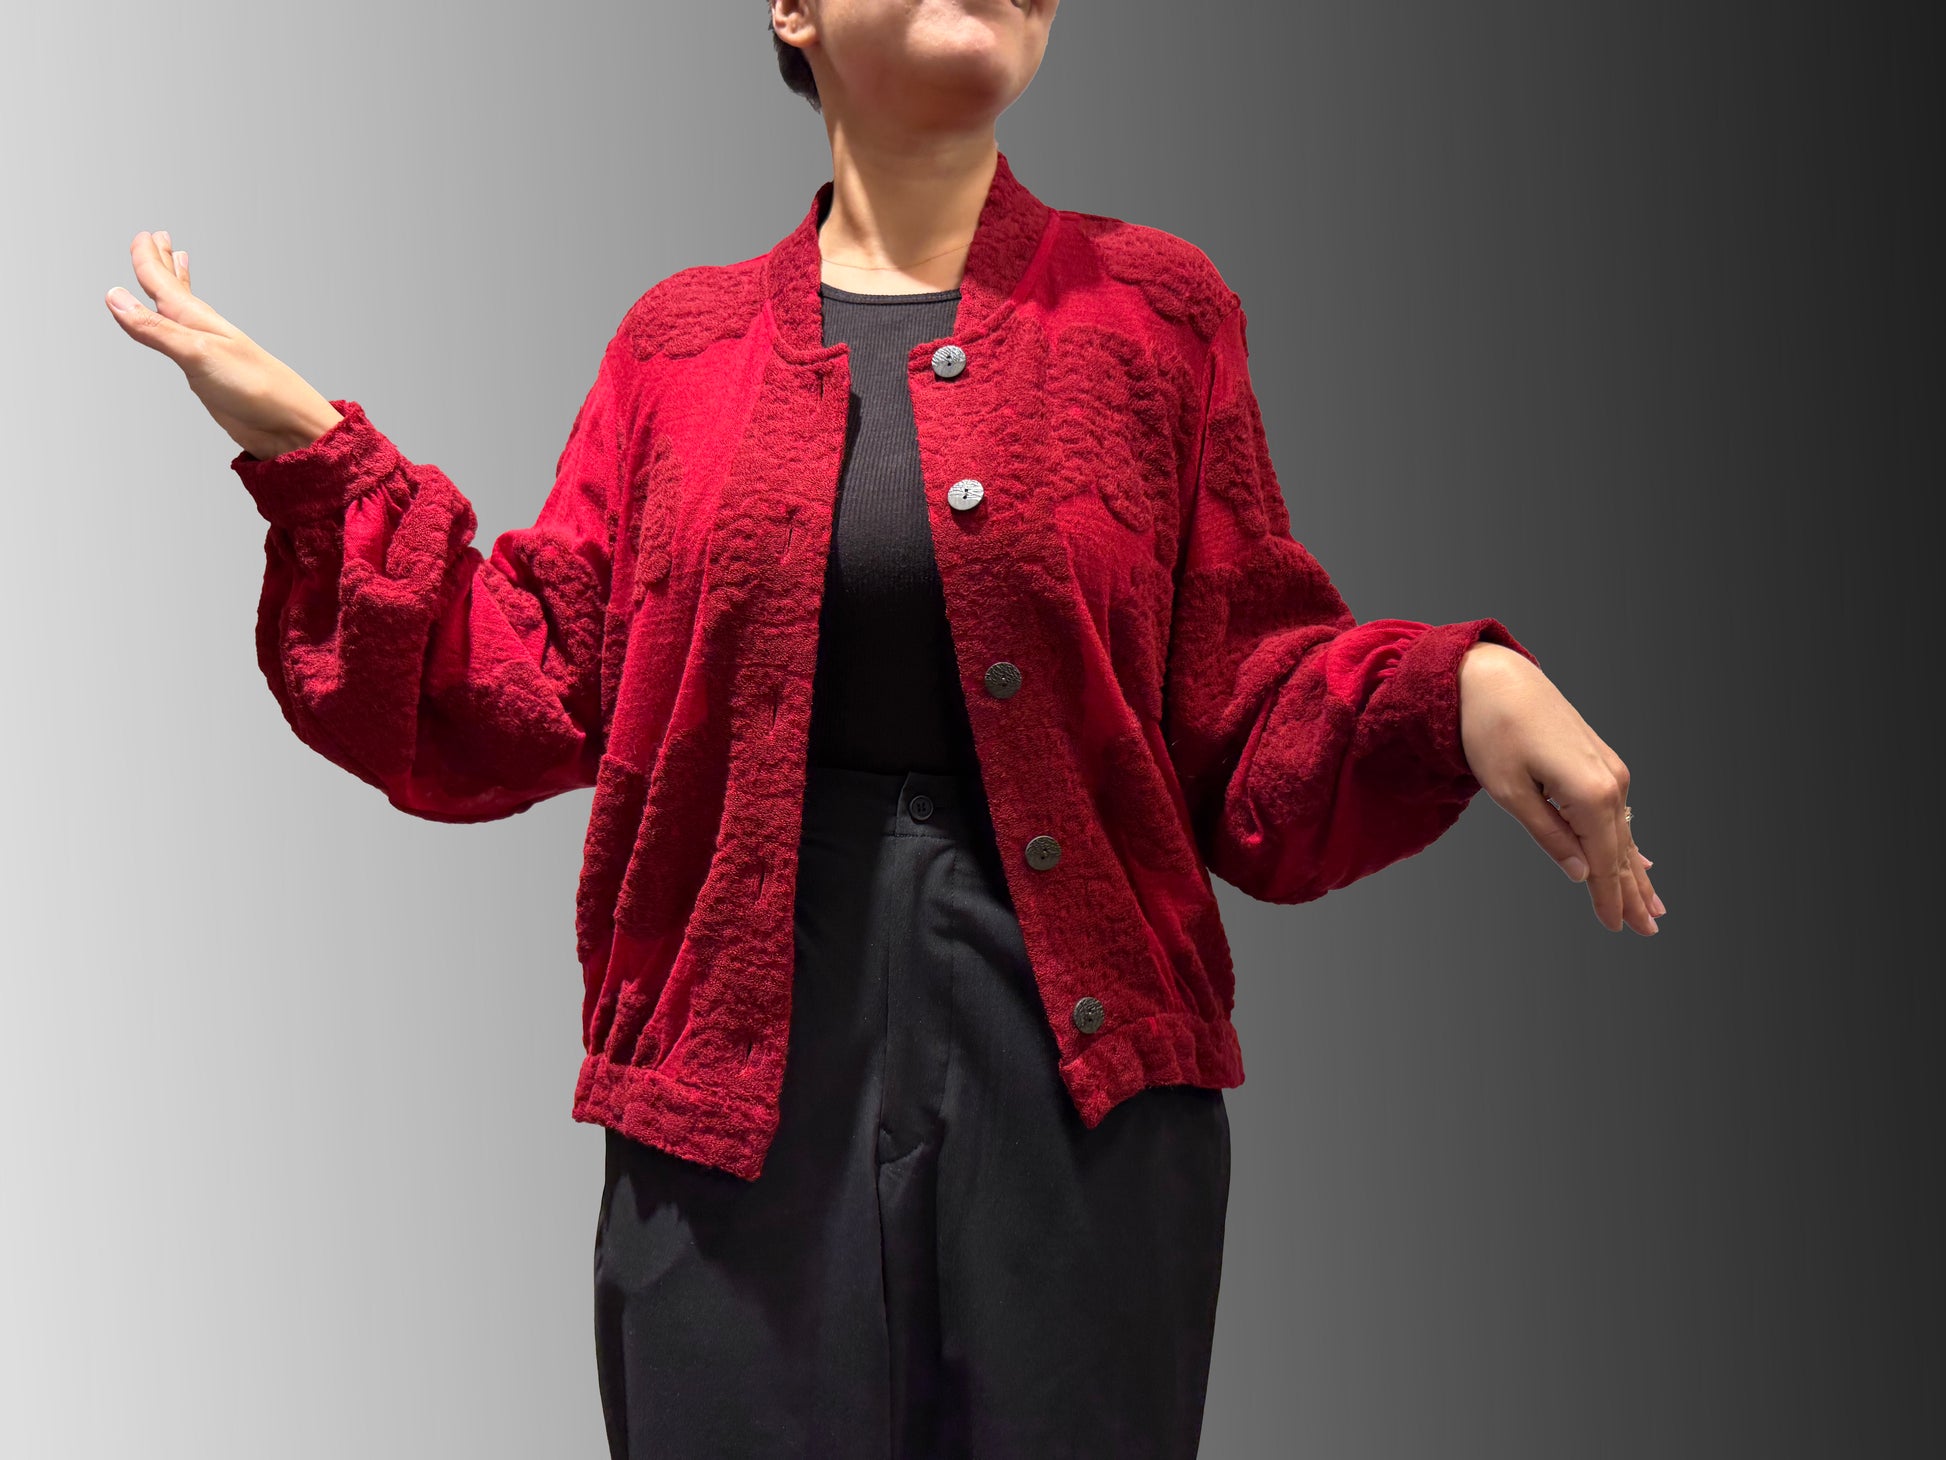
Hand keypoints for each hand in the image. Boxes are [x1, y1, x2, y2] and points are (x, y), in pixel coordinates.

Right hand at [105, 229, 343, 460]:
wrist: (289, 423)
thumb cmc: (254, 386)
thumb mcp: (197, 353)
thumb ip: (156, 328)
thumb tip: (114, 297)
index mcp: (197, 318)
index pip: (163, 282)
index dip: (149, 259)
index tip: (142, 236)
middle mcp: (201, 329)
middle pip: (174, 288)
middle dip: (162, 263)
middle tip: (156, 237)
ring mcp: (207, 349)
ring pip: (181, 309)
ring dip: (173, 286)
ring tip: (174, 264)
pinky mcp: (210, 372)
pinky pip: (186, 338)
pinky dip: (178, 322)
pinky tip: (182, 325)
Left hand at [1458, 642, 1664, 934]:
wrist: (1497, 678)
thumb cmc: (1493, 731)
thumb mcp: (1510, 791)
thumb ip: (1548, 835)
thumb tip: (1581, 872)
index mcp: (1590, 793)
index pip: (1604, 860)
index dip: (1609, 897)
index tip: (1617, 928)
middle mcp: (1611, 782)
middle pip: (1623, 850)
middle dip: (1634, 892)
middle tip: (1649, 931)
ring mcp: (1609, 770)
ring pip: (1624, 833)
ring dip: (1637, 871)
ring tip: (1653, 907)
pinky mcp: (1601, 761)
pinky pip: (1620, 813)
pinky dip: (1629, 841)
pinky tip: (1642, 860)